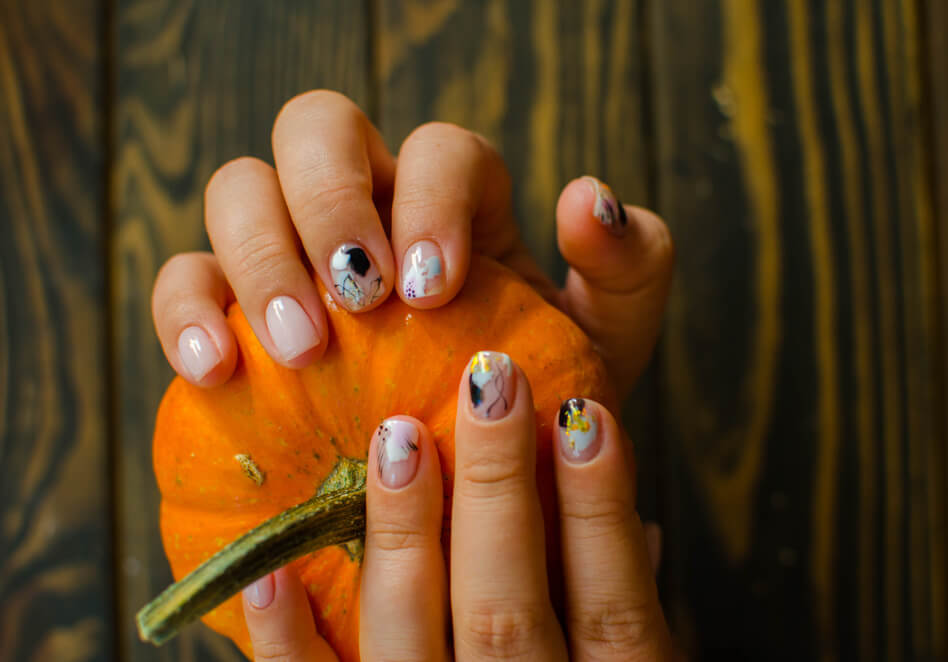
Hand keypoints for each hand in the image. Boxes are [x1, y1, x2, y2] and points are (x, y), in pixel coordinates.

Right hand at [151, 90, 672, 398]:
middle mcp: (369, 208)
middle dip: (330, 202)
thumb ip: (627, 266)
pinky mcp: (231, 310)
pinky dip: (186, 311)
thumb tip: (589, 198)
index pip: (434, 147)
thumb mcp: (604, 341)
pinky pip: (183, 279)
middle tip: (358, 299)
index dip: (427, 197)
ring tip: (297, 344)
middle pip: (316, 129)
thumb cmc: (538, 400)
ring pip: (239, 187)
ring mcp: (292, 253)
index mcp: (454, 201)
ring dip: (259, 255)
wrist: (477, 479)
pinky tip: (216, 370)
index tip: (433, 288)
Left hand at [242, 352, 672, 660]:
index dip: (600, 508)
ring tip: (397, 435)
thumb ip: (626, 620)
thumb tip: (645, 529)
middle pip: (507, 609)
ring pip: (413, 637)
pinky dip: (291, 642)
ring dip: (404, 533)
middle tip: (490, 380)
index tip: (586, 413)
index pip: (613, 606)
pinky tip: (269, 575)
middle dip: (497, 488)